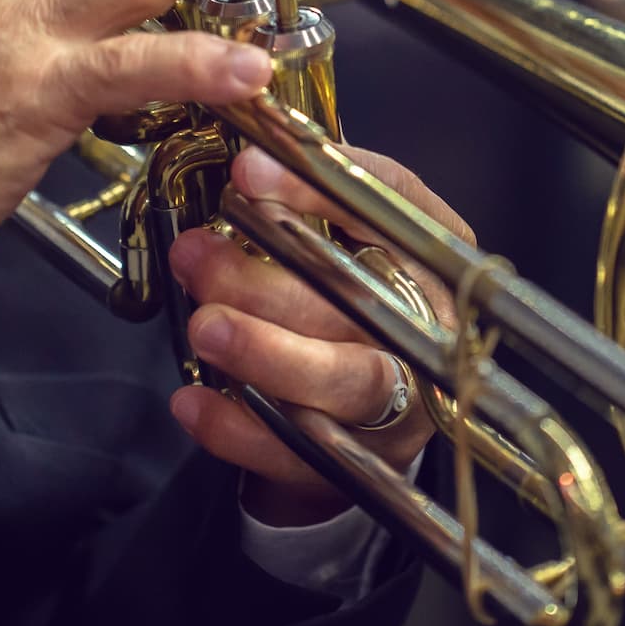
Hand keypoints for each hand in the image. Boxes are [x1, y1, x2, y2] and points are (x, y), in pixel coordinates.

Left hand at [167, 146, 473, 526]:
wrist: (366, 424)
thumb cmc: (348, 313)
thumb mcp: (346, 248)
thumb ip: (308, 207)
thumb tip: (246, 162)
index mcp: (433, 259)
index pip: (391, 206)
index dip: (319, 187)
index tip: (246, 172)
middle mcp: (430, 330)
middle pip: (362, 302)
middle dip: (270, 278)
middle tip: (196, 256)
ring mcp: (402, 404)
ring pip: (343, 380)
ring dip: (265, 351)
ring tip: (202, 326)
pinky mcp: (360, 462)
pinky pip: (297, 448)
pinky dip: (238, 426)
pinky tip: (191, 399)